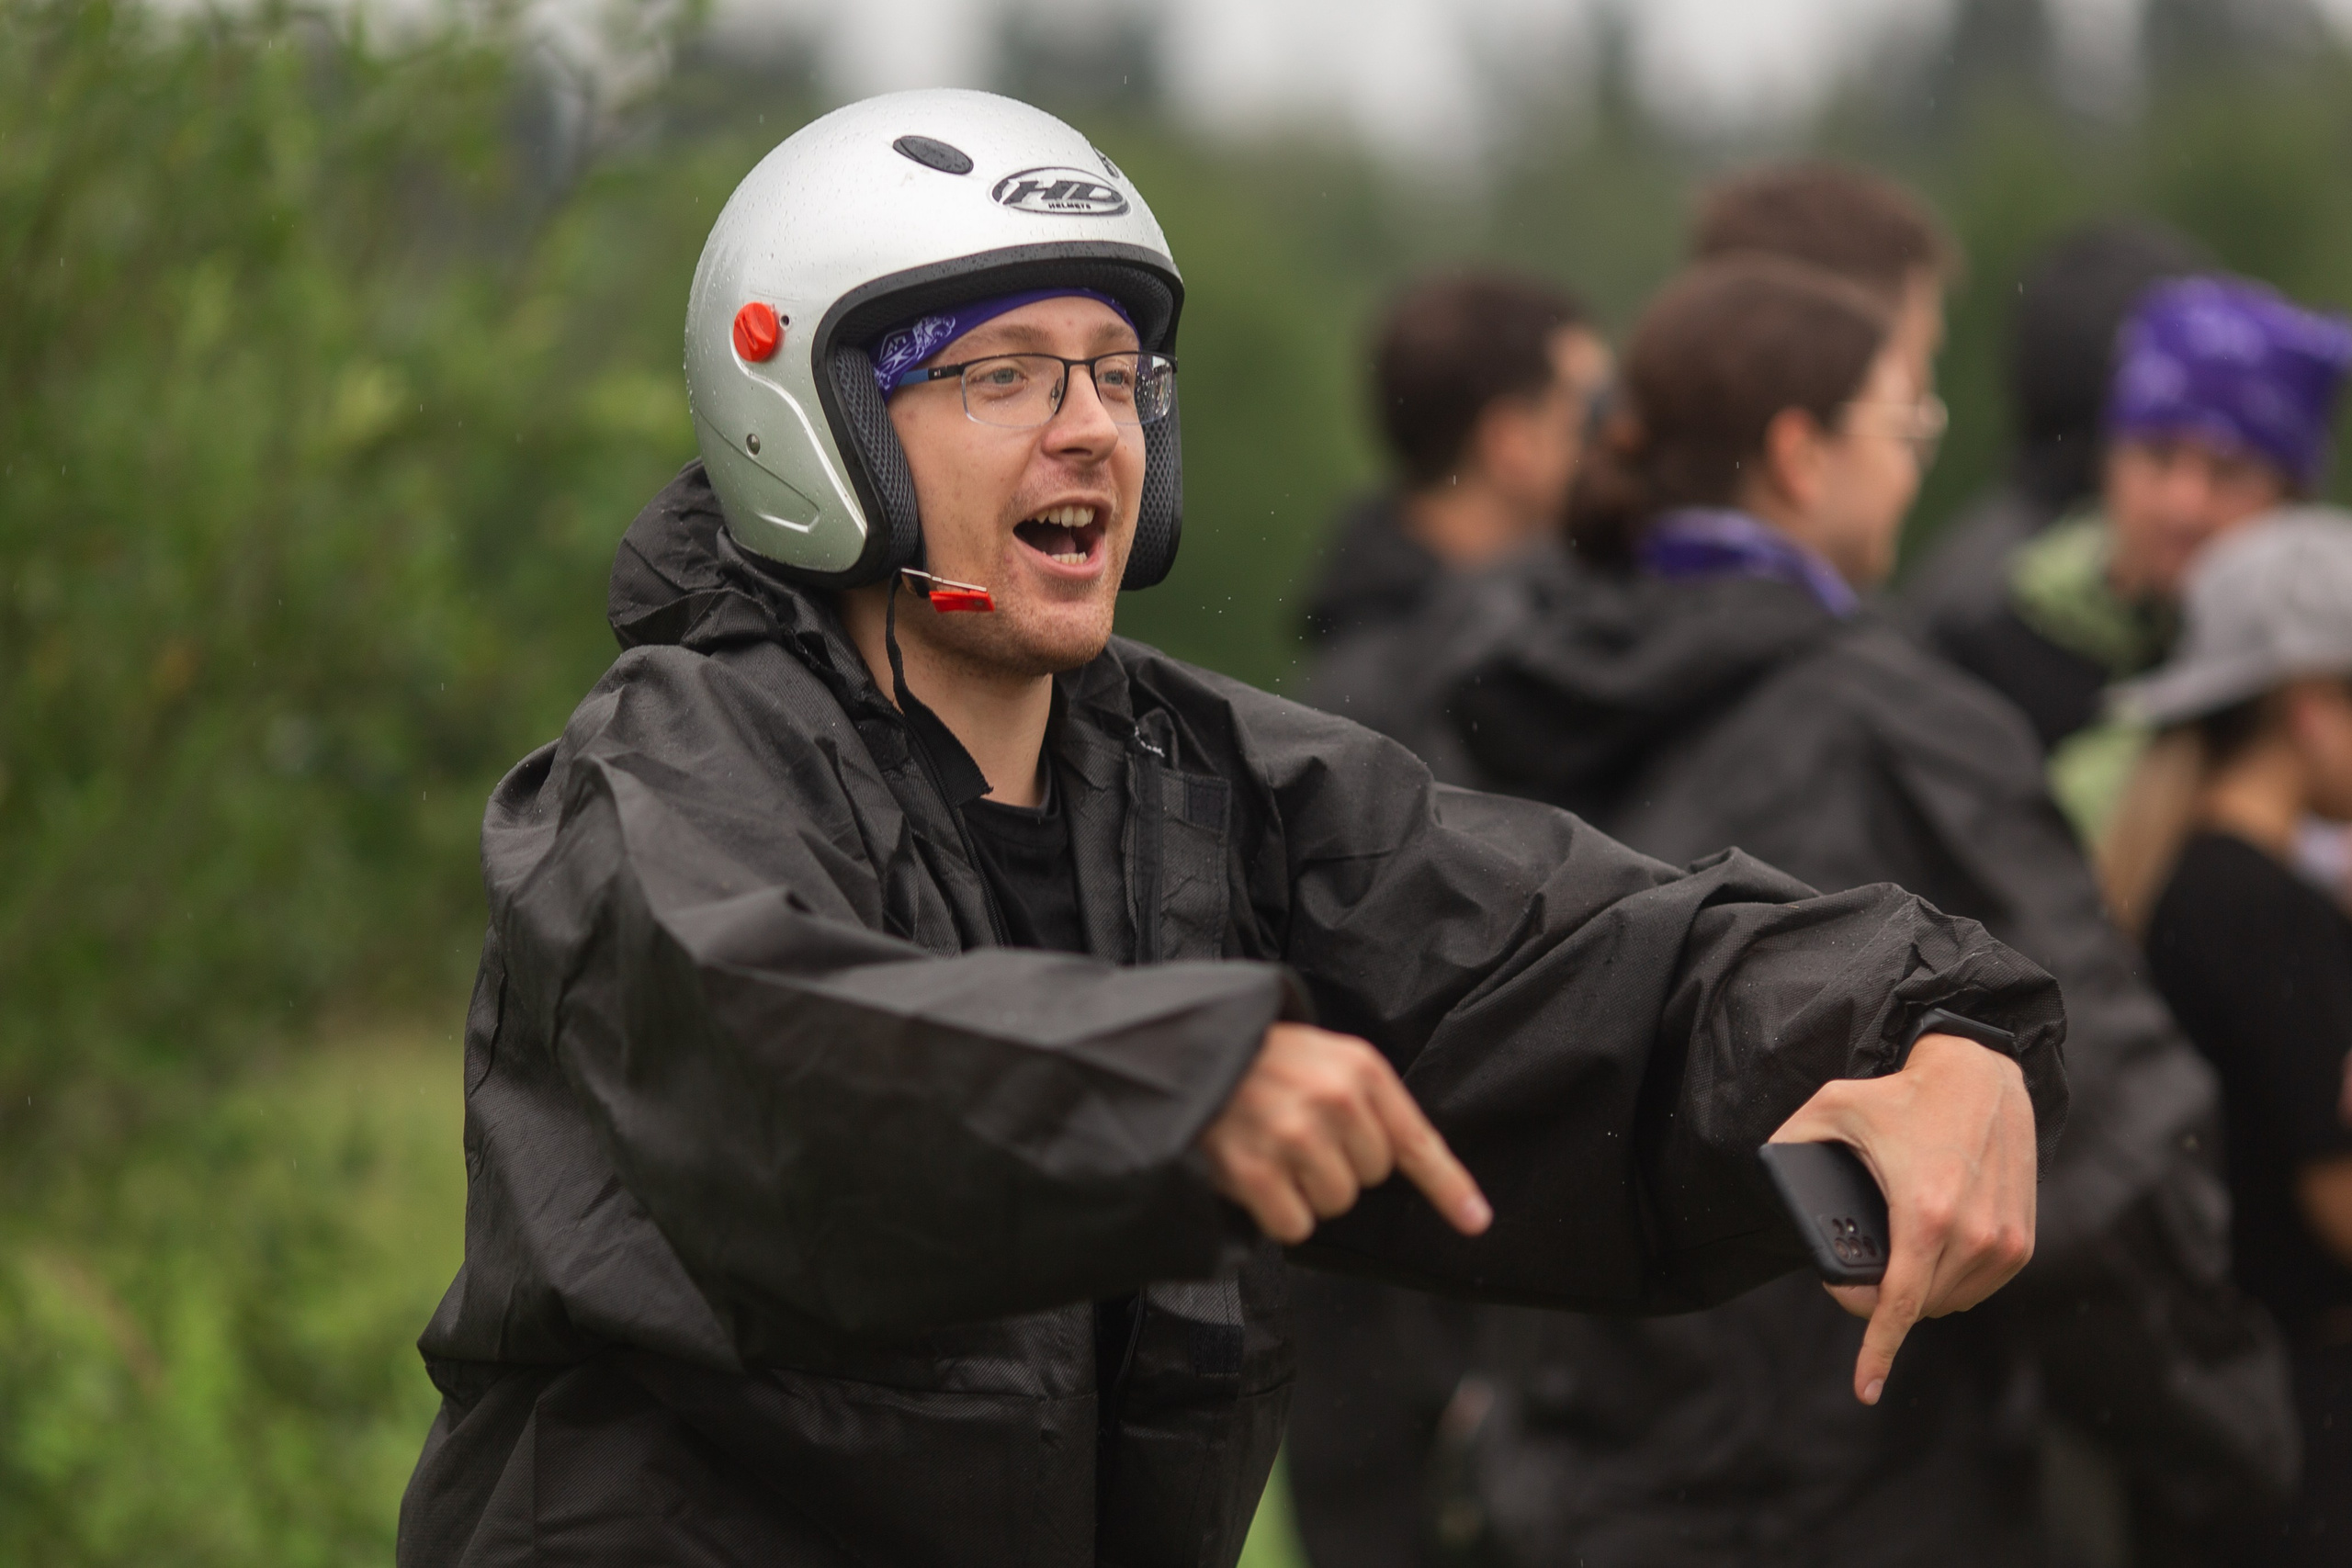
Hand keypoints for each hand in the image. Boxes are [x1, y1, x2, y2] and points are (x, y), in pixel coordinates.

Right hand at [1199, 1022, 1491, 1244]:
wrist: (1189, 1053)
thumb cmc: (1264, 1060)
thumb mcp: (1329, 1058)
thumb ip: (1371, 1102)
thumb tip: (1414, 1164)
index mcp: (1361, 1070)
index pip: (1416, 1142)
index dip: (1450, 1188)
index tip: (1476, 1221)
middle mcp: (1335, 1101)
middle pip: (1370, 1180)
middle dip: (1340, 1167)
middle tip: (1299, 1133)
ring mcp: (1293, 1136)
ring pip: (1335, 1204)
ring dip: (1307, 1191)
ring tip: (1274, 1149)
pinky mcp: (1254, 1170)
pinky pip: (1295, 1226)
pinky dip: (1277, 1214)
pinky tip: (1256, 1174)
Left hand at [1770, 1032, 2036, 1405]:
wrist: (1983, 1075)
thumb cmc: (1904, 1094)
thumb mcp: (1833, 1107)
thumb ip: (1792, 1143)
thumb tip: (1769, 1175)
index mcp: (1926, 1214)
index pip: (1900, 1304)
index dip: (1878, 1350)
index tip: (1864, 1388)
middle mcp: (1973, 1235)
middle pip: (1918, 1306)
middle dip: (1880, 1303)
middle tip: (1853, 1277)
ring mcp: (2003, 1242)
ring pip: (1949, 1303)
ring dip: (1918, 1297)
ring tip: (1891, 1264)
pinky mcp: (2021, 1241)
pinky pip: (1977, 1288)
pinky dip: (1949, 1285)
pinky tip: (1929, 1263)